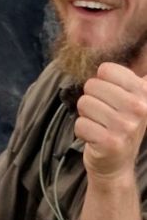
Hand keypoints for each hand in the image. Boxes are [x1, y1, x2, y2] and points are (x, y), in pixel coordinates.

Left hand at [76, 62, 146, 180]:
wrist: (116, 163)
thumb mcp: (133, 98)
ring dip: (86, 116)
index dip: (101, 82)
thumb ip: (131, 79)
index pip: (106, 69)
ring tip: (100, 126)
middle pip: (91, 86)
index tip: (111, 97)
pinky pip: (80, 124)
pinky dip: (82, 131)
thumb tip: (145, 55)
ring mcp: (126, 126)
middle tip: (103, 115)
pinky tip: (95, 138)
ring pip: (84, 103)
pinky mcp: (111, 142)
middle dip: (91, 100)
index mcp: (145, 92)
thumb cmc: (119, 125)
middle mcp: (140, 108)